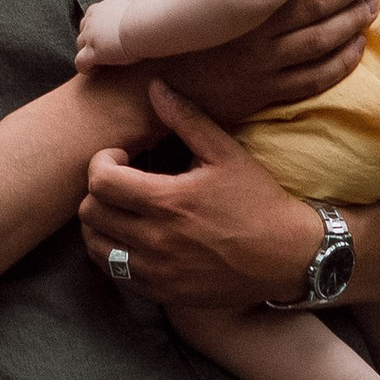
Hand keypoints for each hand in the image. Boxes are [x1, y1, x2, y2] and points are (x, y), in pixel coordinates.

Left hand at [75, 0, 137, 71]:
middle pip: (83, 29)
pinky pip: (80, 62)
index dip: (95, 27)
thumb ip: (129, 13)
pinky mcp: (93, 52)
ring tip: (98, 63)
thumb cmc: (147, 17)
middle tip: (102, 50)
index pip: (91, 16)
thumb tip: (139, 15)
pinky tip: (93, 72)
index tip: (105, 36)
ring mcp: (90, 35)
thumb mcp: (135, 9)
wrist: (143, 25)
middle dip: (89, 39)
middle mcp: (93, 19)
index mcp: (103, 8)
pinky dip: (85, 67)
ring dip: (87, 53)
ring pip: (80, 45)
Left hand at [79, 83, 318, 308]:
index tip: (120, 157)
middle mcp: (157, 241)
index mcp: (169, 202)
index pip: (100, 183)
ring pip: (97, 248)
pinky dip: (114, 254)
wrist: (288, 257)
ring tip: (121, 209)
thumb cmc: (257, 200)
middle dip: (97, 191)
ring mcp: (160, 273)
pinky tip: (133, 237)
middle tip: (118, 181)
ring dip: (100, 224)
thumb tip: (154, 86)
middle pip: (91, 215)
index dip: (100, 162)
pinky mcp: (166, 293)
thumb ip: (185, 117)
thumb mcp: (224, 153)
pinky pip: (118, 275)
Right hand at [157, 0, 378, 129]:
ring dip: (351, 24)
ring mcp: (264, 68)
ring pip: (321, 46)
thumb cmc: (156, 24)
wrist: (143, 86)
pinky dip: (339, 65)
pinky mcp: (265, 92)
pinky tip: (356, 49)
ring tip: (373, 4)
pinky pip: (313, 81)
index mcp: (237, 3)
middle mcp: (257, 35)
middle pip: (317, 10)